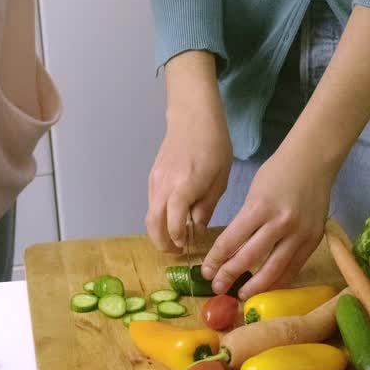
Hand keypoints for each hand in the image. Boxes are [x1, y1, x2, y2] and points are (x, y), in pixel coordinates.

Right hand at [145, 53, 232, 252]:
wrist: (193, 117)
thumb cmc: (214, 146)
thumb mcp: (219, 180)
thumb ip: (206, 207)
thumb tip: (197, 230)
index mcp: (183, 188)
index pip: (173, 225)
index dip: (180, 240)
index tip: (189, 248)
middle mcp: (163, 187)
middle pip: (153, 224)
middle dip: (163, 243)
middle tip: (177, 252)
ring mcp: (154, 181)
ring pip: (149, 215)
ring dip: (159, 231)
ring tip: (176, 239)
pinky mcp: (152, 176)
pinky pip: (151, 203)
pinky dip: (158, 217)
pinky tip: (173, 218)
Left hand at [201, 145, 332, 298]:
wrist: (313, 161)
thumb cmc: (278, 172)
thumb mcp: (254, 193)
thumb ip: (245, 221)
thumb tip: (231, 251)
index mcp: (259, 208)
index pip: (231, 241)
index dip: (216, 259)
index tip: (207, 271)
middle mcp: (280, 223)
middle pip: (249, 258)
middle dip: (230, 275)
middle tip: (218, 287)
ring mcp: (300, 233)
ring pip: (274, 269)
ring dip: (255, 286)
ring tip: (241, 294)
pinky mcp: (313, 239)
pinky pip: (294, 267)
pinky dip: (279, 280)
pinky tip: (267, 287)